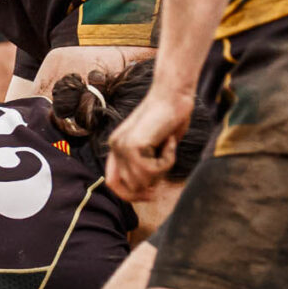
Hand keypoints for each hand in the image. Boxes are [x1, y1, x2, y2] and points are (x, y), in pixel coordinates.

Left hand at [105, 84, 190, 201]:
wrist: (174, 94)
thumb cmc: (172, 118)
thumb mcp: (157, 147)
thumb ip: (148, 166)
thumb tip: (148, 191)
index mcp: (117, 147)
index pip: (113, 183)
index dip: (131, 195)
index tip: (152, 193)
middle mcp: (115, 146)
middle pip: (129, 188)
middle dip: (152, 183)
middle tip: (166, 163)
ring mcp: (121, 145)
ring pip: (142, 182)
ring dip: (163, 169)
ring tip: (169, 145)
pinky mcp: (132, 145)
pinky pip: (151, 170)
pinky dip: (167, 161)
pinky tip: (169, 141)